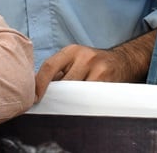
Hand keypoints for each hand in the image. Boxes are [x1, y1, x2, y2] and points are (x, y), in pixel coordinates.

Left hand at [34, 38, 152, 101]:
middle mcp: (85, 57)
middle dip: (57, 96)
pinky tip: (84, 103)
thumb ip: (58, 71)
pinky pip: (89, 98)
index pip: (49, 66)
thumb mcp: (75, 60)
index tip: (34, 99)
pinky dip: (83, 103)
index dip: (39, 84)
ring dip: (70, 101)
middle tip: (53, 105)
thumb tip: (34, 90)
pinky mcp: (108, 81)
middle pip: (63, 83)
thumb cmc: (92, 64)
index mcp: (72, 51)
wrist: (122, 61)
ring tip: (71, 103)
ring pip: (76, 93)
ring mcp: (98, 69)